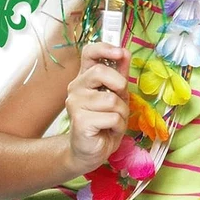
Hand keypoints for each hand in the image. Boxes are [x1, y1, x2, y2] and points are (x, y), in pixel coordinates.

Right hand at [64, 43, 129, 174]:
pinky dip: (118, 125)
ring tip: (113, 120)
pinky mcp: (80, 121)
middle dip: (119, 85)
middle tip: (119, 99)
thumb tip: (125, 52)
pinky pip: (112, 117)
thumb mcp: (118, 94)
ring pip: (112, 99)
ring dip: (121, 112)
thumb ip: (120, 74)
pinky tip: (109, 130)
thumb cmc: (105, 120)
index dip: (105, 48)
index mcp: (86, 77)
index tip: (120, 52)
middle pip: (100, 72)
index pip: (89, 52)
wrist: (91, 150)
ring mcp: (75, 104)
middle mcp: (76, 88)